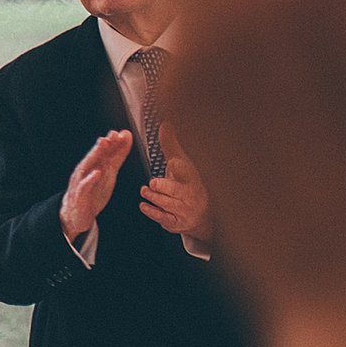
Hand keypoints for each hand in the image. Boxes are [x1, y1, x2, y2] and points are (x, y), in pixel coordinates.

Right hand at [59, 129, 134, 239]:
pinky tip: (97, 173)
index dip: (115, 143)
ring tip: (103, 145)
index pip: (106, 153)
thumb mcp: (109, 173)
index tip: (124, 134)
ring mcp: (82, 181)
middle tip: (112, 134)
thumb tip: (125, 139)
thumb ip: (117, 157)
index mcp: (96, 166)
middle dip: (104, 144)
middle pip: (96, 155)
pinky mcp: (80, 194)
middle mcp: (88, 171)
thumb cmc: (93, 192)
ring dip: (95, 154)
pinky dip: (90, 178)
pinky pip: (85, 185)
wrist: (77, 214)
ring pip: (87, 165)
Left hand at [138, 124, 213, 241]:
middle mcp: (190, 195)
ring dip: (155, 198)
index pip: (188, 172)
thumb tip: (165, 123)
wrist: (202, 214)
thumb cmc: (186, 184)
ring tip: (145, 190)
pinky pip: (164, 218)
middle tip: (153, 183)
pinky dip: (153, 212)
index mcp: (192, 178)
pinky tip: (143, 205)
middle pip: (178, 190)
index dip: (180, 168)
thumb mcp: (181, 164)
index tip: (173, 162)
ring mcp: (184, 210)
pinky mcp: (176, 222)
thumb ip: (170, 145)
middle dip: (166, 186)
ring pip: (168, 204)